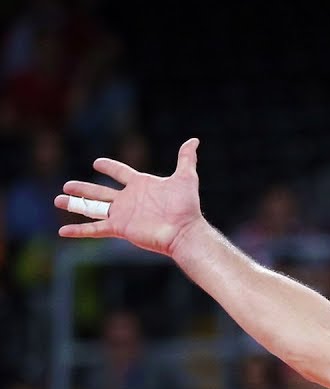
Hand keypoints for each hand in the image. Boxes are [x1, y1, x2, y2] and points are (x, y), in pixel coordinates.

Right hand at [55, 138, 204, 255]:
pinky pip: (94, 229)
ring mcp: (122, 214)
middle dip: (83, 188)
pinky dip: (78, 230)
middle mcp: (128, 199)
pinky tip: (63, 231)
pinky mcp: (119, 228)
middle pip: (100, 191)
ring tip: (58, 199)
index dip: (109, 167)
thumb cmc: (186, 206)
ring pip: (92, 208)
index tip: (97, 162)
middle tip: (67, 185)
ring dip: (75, 204)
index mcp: (140, 185)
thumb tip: (194, 140)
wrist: (184, 230)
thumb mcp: (186, 178)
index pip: (120, 172)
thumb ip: (186, 159)